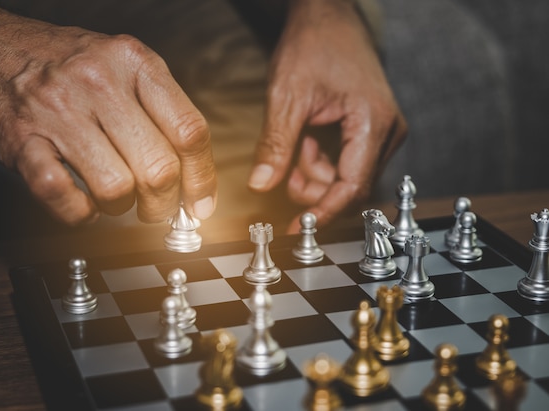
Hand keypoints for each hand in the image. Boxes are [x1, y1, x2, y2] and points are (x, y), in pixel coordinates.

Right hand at [0, 1, 216, 224]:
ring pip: (117, 188)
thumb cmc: (61, 63)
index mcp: (134, 62)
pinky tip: (81, 203)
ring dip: (121, 208)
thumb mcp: (120, 64)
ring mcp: (58, 112)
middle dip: (164, 205)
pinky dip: (79, 213)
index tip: (200, 205)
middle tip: (157, 212)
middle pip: (158, 167)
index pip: (189, 131)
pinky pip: (63, 196)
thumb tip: (192, 175)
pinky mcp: (21, 141)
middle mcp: (99, 83)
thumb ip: (159, 109)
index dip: (201, 179)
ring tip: (113, 197)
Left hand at [248, 0, 405, 232]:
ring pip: (344, 176)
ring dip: (312, 171)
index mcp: (373, 123)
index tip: (295, 229)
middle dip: (312, 186)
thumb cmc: (314, 44)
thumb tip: (261, 186)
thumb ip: (276, 146)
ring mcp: (381, 131)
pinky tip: (305, 139)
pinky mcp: (371, 130)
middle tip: (282, 168)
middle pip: (348, 185)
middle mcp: (386, 131)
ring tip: (293, 142)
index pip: (351, 186)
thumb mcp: (286, 97)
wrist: (329, 15)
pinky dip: (319, 159)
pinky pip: (345, 161)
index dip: (322, 213)